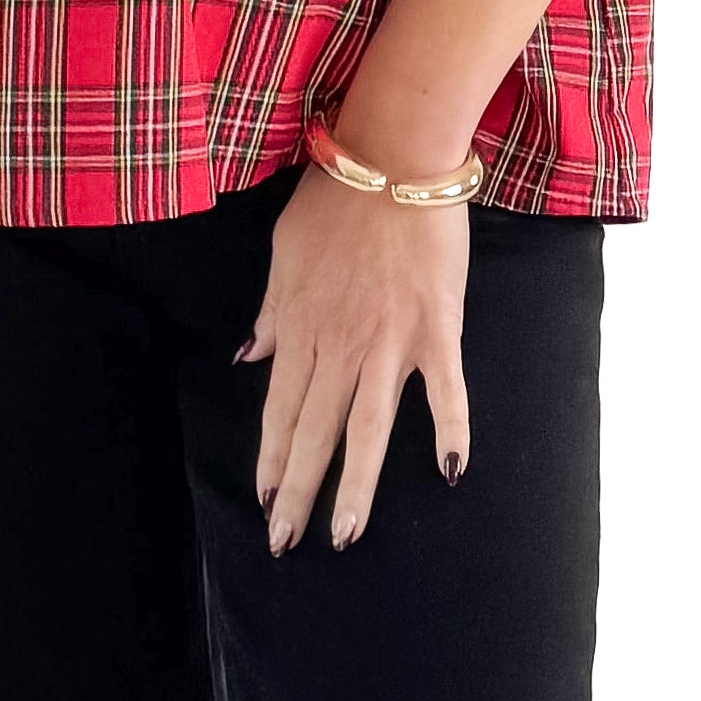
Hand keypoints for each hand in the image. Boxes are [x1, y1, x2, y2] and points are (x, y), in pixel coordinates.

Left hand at [238, 166, 470, 552]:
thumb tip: (250, 357)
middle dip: (297, 493)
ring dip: (355, 485)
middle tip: (284, 544)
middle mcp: (340, 345)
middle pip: (314, 431)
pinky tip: (450, 471)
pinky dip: (449, 428)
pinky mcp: (436, 327)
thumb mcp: (283, 254)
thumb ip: (271, 313)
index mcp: (300, 328)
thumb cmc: (334, 198)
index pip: (279, 410)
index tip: (262, 503)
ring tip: (344, 535)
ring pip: (367, 427)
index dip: (270, 460)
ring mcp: (390, 340)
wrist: (392, 156)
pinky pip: (444, 388)